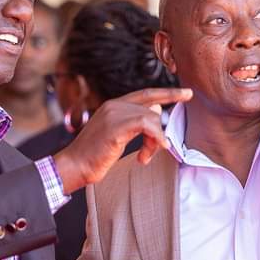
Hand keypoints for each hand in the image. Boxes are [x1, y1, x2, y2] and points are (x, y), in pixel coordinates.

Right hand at [53, 88, 192, 193]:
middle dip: (166, 112)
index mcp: (114, 105)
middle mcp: (114, 105)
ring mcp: (114, 114)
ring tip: (145, 157)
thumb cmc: (95, 155)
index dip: (166, 93)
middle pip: (151, 105)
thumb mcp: (118, 136)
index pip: (145, 94)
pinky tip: (154, 151)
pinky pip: (146, 125)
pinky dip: (156, 138)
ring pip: (151, 118)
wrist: (74, 165)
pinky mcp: (115, 127)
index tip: (186, 93)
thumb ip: (135, 124)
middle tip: (179, 116)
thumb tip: (157, 113)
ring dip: (155, 141)